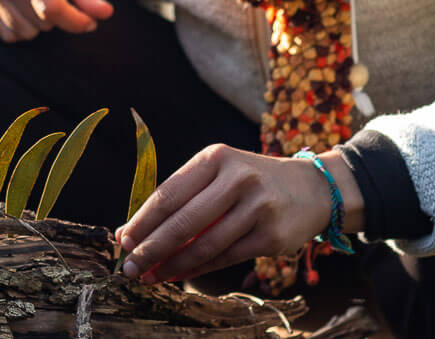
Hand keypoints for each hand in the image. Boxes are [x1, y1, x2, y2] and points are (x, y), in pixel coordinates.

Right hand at [0, 0, 113, 41]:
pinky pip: (10, 35)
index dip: (75, 20)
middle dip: (60, 15)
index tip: (90, 22)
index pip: (52, 6)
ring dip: (42, 23)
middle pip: (42, 21)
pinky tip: (27, 7)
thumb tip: (105, 14)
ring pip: (27, 32)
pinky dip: (24, 28)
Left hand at [115, 144, 363, 283]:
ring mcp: (258, 207)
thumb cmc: (251, 182)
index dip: (143, 220)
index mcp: (216, 157)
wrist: (312, 188)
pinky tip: (177, 276)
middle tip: (129, 267)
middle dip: (151, 248)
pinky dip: (197, 270)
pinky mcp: (272, 235)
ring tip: (149, 277)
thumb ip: (180, 198)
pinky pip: (225, 257)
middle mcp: (238, 177)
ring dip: (172, 265)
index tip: (122, 240)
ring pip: (204, 244)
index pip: (170, 192)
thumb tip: (131, 231)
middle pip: (184, 220)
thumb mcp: (219, 174)